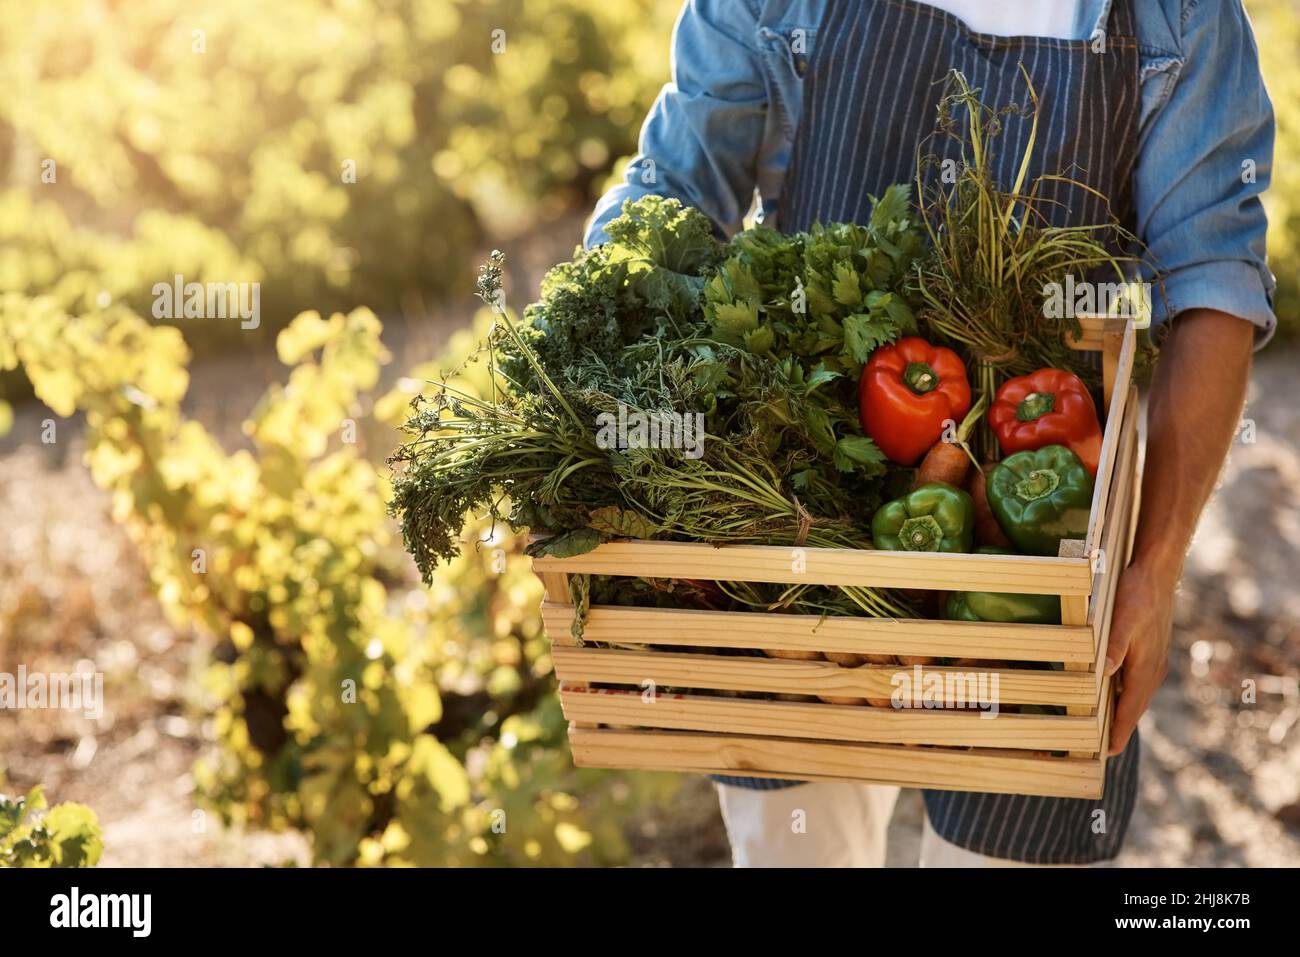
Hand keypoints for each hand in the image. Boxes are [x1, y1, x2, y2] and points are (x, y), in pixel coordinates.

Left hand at [1104, 562, 1175, 755]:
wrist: (1157, 573)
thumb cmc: (1137, 595)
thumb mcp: (1121, 619)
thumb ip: (1114, 646)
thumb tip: (1104, 672)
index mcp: (1145, 669)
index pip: (1129, 710)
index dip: (1117, 732)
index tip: (1107, 753)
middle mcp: (1151, 670)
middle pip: (1133, 708)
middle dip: (1118, 729)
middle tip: (1102, 750)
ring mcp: (1152, 662)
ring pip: (1134, 695)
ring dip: (1121, 713)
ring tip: (1105, 729)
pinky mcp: (1149, 652)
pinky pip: (1136, 682)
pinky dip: (1124, 694)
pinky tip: (1112, 693)